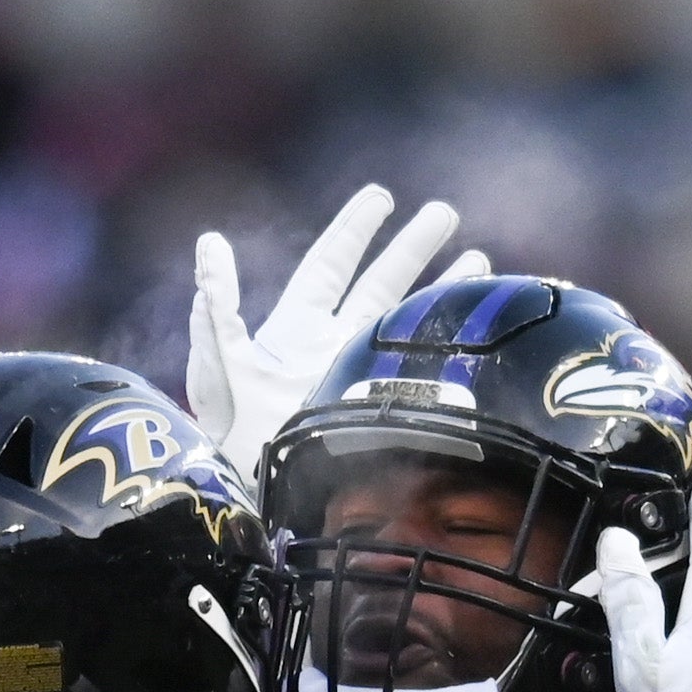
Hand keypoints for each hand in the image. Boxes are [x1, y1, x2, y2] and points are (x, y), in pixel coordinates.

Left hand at [184, 185, 481, 494]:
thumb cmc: (230, 433)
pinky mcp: (380, 406)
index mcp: (294, 328)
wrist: (258, 493)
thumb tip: (211, 244)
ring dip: (442, 290)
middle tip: (445, 213)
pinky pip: (420, 369)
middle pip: (380, 283)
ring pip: (406, 320)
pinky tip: (475, 327)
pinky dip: (447, 344)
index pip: (329, 264)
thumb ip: (217, 307)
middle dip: (412, 247)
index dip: (354, 230)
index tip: (382, 198)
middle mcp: (332, 345)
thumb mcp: (219, 365)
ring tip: (480, 261)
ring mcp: (359, 375)